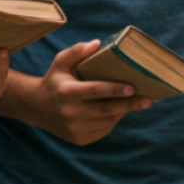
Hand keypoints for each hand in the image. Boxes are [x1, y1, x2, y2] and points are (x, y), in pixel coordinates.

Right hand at [22, 40, 150, 145]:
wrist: (36, 108)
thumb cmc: (54, 80)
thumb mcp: (60, 62)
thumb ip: (77, 51)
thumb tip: (98, 44)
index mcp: (66, 92)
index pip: (95, 91)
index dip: (115, 90)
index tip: (133, 87)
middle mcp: (70, 113)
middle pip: (105, 109)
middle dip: (128, 104)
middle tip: (147, 99)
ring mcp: (75, 129)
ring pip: (107, 121)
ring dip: (121, 111)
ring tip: (134, 102)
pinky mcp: (79, 139)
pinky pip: (103, 130)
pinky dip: (112, 120)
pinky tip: (117, 111)